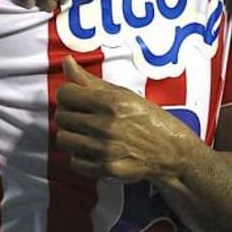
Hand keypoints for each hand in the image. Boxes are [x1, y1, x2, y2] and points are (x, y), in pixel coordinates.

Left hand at [54, 56, 195, 183]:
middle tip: (81, 116)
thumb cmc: (147, 118)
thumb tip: (67, 62)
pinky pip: (74, 162)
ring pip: (63, 139)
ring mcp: (105, 149)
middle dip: (68, 114)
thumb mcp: (122, 93)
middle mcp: (106, 126)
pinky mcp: (106, 169)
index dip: (67, 94)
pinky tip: (91, 150)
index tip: (74, 98)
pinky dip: (79, 156)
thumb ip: (90, 80)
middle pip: (61, 117)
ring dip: (71, 135)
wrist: (170, 151)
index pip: (65, 93)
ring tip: (84, 133)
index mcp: (111, 102)